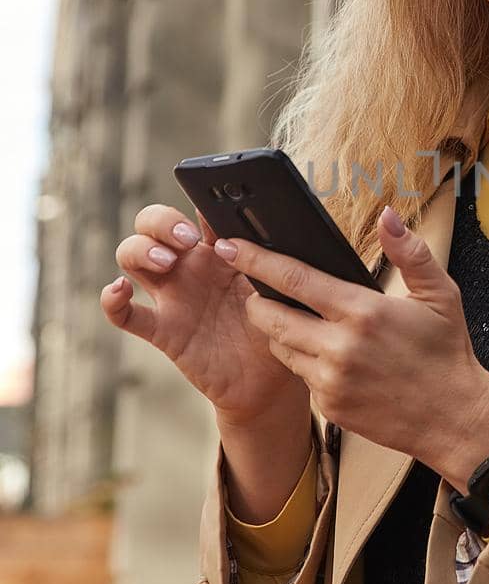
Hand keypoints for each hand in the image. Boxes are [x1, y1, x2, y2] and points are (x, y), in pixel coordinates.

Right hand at [100, 203, 307, 426]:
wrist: (272, 379)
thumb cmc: (280, 325)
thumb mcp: (281, 287)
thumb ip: (271, 259)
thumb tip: (270, 229)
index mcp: (220, 250)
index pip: (196, 212)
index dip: (196, 203)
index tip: (210, 208)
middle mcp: (190, 267)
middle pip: (152, 225)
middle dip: (161, 221)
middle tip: (185, 237)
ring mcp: (172, 296)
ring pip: (132, 256)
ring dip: (140, 249)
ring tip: (166, 261)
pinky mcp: (163, 329)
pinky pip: (126, 315)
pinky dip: (112, 301)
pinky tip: (118, 290)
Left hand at [212, 205, 488, 490]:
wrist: (455, 420)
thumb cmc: (447, 353)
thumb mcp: (441, 294)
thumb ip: (410, 252)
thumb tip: (389, 215)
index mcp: (364, 312)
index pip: (294, 279)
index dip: (256, 260)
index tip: (230, 247)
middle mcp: (340, 347)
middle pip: (269, 317)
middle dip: (257, 301)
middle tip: (260, 291)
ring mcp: (331, 381)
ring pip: (279, 348)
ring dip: (279, 333)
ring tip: (301, 323)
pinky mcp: (329, 407)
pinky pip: (300, 377)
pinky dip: (304, 362)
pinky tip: (327, 357)